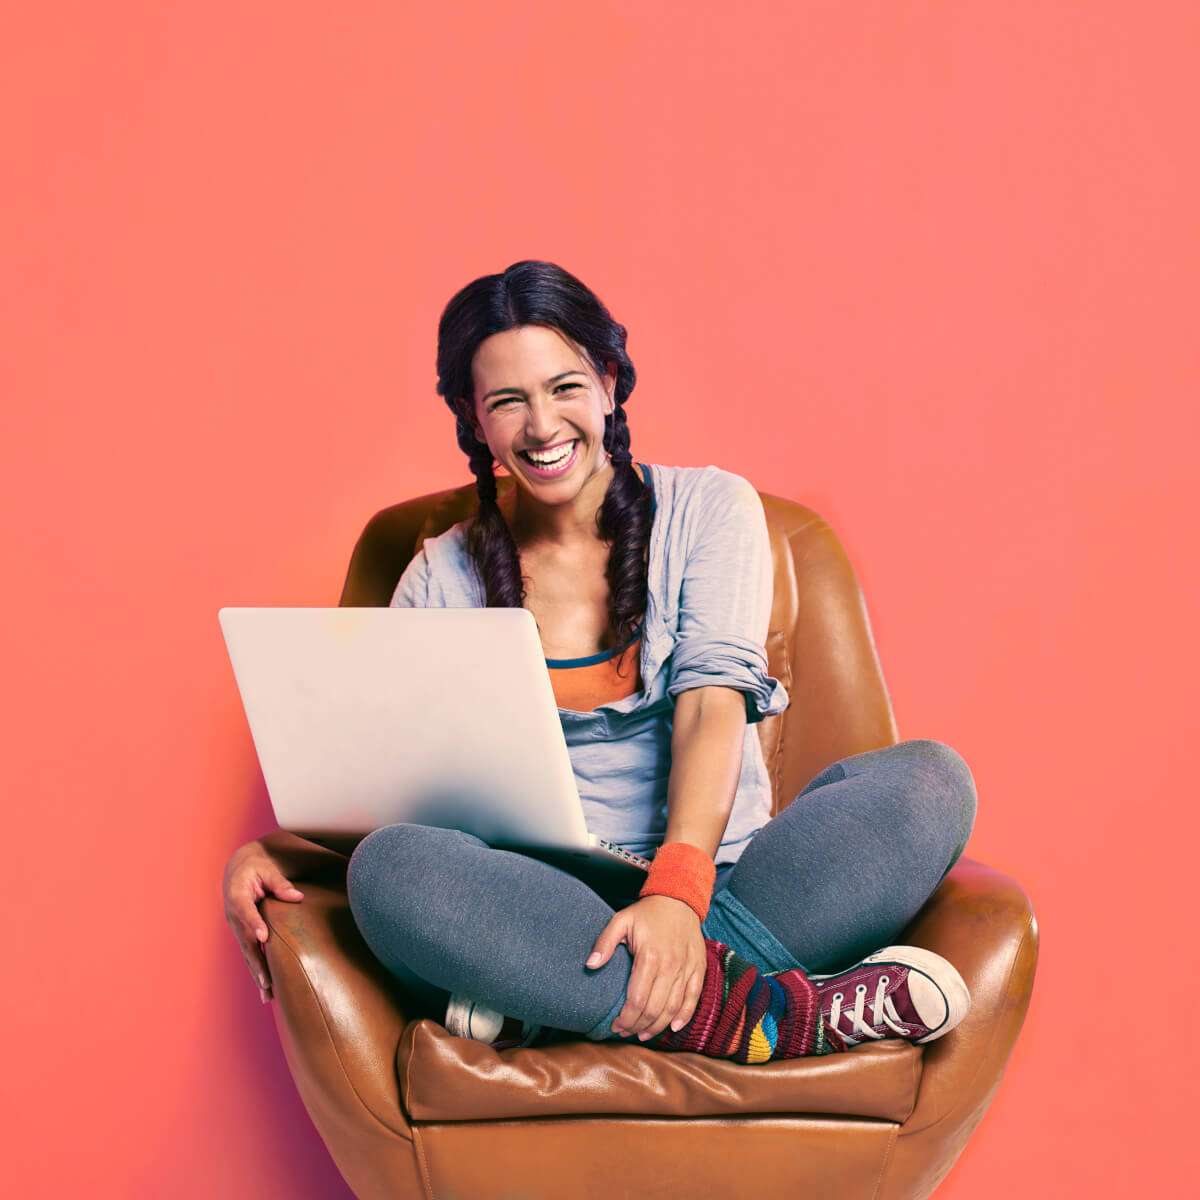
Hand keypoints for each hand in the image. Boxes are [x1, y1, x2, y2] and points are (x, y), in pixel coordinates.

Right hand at [222, 840, 305, 1003]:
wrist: (238, 869)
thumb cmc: (255, 867)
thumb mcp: (267, 869)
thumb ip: (280, 882)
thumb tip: (297, 896)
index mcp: (237, 896)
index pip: (246, 911)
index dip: (254, 924)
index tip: (263, 936)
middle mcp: (234, 915)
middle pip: (245, 941)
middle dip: (256, 961)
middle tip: (267, 981)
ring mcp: (237, 926)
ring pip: (247, 952)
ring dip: (257, 972)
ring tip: (267, 993)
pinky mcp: (242, 933)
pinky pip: (250, 953)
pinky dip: (256, 968)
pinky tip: (265, 986)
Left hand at [584, 895, 706, 1039]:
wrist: (679, 899)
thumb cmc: (647, 913)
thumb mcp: (621, 920)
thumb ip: (604, 943)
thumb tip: (590, 965)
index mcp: (650, 957)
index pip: (637, 1000)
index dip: (626, 1018)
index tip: (615, 1025)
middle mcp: (671, 966)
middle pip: (654, 1009)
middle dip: (638, 1026)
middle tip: (625, 1032)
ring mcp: (687, 969)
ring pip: (673, 1008)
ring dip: (658, 1026)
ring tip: (643, 1034)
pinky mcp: (699, 969)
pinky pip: (694, 998)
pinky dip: (684, 1016)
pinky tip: (673, 1027)